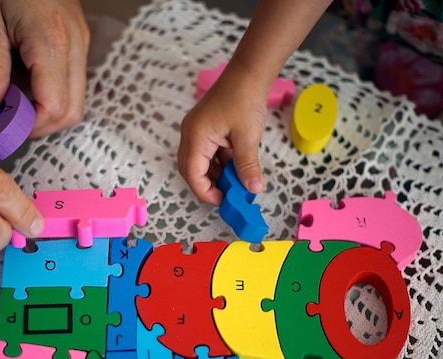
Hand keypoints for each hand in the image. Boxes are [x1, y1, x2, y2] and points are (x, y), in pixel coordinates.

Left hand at [0, 0, 89, 137]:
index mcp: (51, 44)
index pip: (53, 108)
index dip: (29, 126)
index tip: (3, 126)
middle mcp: (74, 48)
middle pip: (71, 112)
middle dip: (41, 125)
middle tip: (10, 120)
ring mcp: (80, 45)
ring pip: (75, 101)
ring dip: (46, 110)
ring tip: (15, 98)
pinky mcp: (78, 42)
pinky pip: (71, 83)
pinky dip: (50, 93)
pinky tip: (26, 81)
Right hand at [178, 59, 266, 205]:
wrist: (248, 72)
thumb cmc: (245, 99)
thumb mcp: (247, 138)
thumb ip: (247, 166)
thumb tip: (252, 189)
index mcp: (195, 137)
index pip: (192, 175)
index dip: (206, 192)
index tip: (225, 201)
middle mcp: (190, 135)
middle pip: (191, 171)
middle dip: (208, 185)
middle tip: (229, 195)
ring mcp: (196, 131)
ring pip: (199, 163)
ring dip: (216, 174)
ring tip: (236, 181)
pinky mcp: (205, 128)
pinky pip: (207, 153)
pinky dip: (219, 163)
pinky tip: (236, 166)